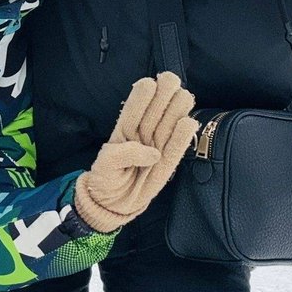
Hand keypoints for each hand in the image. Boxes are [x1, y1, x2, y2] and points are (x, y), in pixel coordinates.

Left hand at [74, 73, 199, 232]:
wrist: (113, 204)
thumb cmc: (105, 180)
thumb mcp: (103, 166)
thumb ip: (123, 155)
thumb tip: (153, 153)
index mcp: (126, 125)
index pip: (138, 100)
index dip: (145, 91)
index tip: (149, 86)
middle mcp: (145, 130)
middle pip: (160, 102)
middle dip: (165, 92)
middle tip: (168, 93)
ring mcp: (158, 144)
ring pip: (173, 117)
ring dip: (178, 106)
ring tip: (180, 102)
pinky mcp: (169, 161)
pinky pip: (180, 145)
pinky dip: (185, 134)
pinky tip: (188, 122)